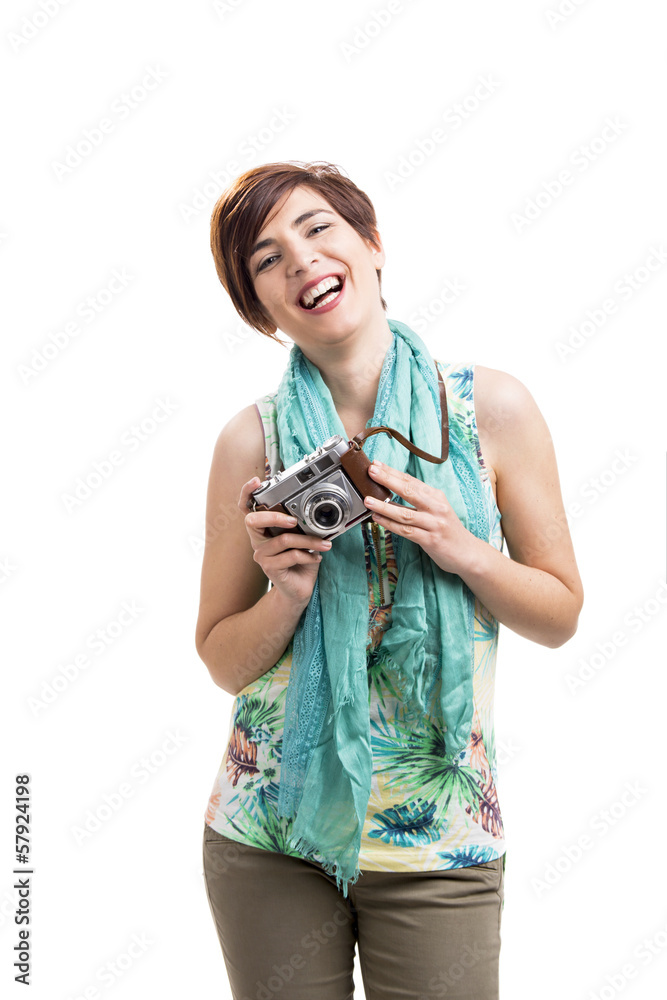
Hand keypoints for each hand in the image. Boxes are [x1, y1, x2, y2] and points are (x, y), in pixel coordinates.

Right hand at [238, 477, 331, 606]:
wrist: (299, 589)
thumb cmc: (300, 562)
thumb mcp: (302, 539)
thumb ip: (301, 526)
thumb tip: (315, 513)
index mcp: (263, 529)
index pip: (247, 508)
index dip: (246, 493)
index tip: (256, 481)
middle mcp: (258, 540)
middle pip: (253, 520)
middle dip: (275, 517)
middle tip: (294, 520)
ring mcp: (261, 554)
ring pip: (283, 539)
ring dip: (308, 541)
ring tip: (323, 544)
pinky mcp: (269, 568)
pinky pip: (291, 556)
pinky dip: (308, 555)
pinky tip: (317, 557)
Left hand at [363, 461, 476, 574]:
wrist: (467, 552)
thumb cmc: (447, 530)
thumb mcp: (437, 509)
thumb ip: (418, 500)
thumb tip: (390, 490)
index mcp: (436, 496)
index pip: (411, 480)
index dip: (392, 472)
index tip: (376, 464)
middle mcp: (436, 507)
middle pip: (409, 490)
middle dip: (388, 480)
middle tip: (371, 471)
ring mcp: (434, 524)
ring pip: (405, 513)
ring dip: (384, 506)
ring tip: (368, 500)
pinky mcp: (430, 540)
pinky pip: (406, 531)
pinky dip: (390, 524)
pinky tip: (378, 519)